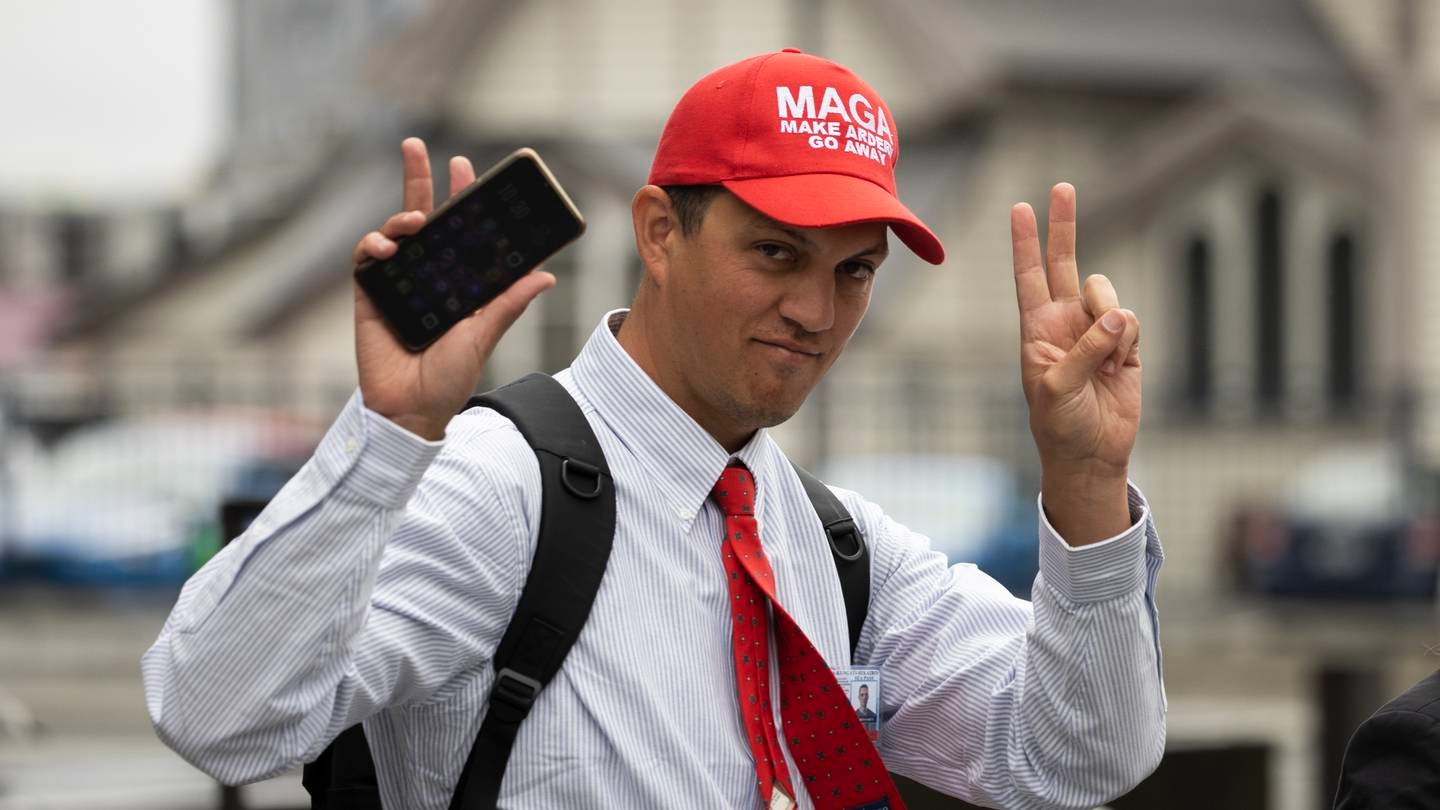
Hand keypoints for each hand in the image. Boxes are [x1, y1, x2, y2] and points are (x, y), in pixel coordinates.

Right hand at [353, 138, 555, 439]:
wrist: (409, 410)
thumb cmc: (449, 378)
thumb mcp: (483, 336)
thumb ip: (508, 303)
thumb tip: (544, 275)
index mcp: (457, 280)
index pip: (460, 230)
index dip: (461, 198)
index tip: (466, 167)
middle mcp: (427, 274)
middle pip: (422, 215)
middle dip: (418, 178)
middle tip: (415, 145)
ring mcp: (397, 281)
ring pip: (394, 229)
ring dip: (401, 213)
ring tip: (416, 219)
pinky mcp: (370, 294)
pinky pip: (367, 256)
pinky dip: (374, 242)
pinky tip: (387, 244)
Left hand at [1011, 184, 1139, 540]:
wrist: (1092, 453)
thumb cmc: (1060, 424)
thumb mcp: (1057, 388)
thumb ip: (1084, 349)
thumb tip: (1117, 317)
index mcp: (1037, 329)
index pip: (1029, 276)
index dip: (1024, 243)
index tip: (1019, 207)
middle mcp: (1065, 322)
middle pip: (1065, 262)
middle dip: (1063, 225)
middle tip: (1062, 187)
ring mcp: (1096, 330)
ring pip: (1106, 293)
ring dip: (1109, 318)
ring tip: (1104, 360)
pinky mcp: (1126, 344)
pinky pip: (1131, 321)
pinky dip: (1128, 340)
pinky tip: (1119, 367)